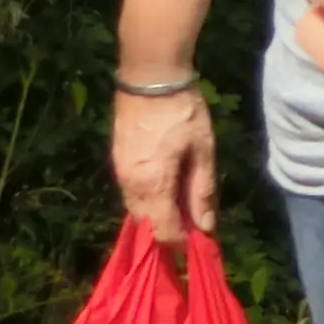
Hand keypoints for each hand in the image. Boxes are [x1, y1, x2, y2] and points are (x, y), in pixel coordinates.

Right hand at [111, 83, 214, 244]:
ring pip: (137, 210)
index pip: (163, 231)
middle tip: (195, 225)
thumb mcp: (203, 150)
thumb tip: (206, 227)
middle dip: (169, 231)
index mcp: (152, 186)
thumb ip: (202, 190)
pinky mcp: (117, 163)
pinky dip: (148, 200)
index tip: (201, 242)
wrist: (150, 80)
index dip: (182, 242)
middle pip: (147, 224)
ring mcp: (119, 175)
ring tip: (184, 208)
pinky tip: (167, 191)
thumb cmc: (184, 112)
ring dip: (158, 215)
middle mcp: (130, 187)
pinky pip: (131, 194)